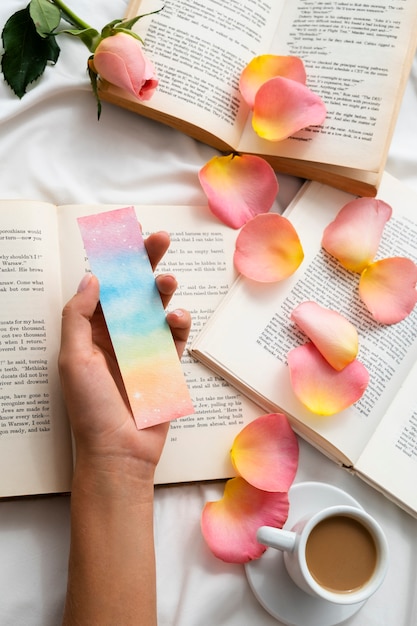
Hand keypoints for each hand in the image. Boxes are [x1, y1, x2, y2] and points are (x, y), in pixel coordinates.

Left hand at [58, 231, 190, 478]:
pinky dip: (177, 324)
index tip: (126, 237)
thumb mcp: (73, 357)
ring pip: (156, 310)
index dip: (116, 263)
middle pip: (133, 292)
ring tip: (166, 281)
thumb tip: (92, 278)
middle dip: (145, 264)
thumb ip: (79, 316)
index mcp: (91, 333)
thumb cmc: (90, 407)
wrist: (119, 451)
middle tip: (159, 239)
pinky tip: (176, 318)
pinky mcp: (165, 364)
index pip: (106, 289)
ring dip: (161, 292)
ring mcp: (142, 350)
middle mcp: (117, 337)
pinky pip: (174, 337)